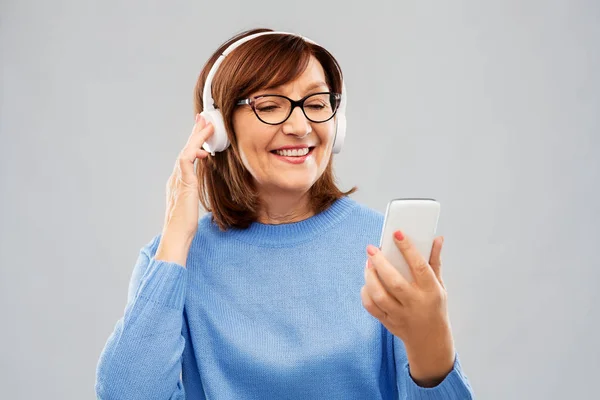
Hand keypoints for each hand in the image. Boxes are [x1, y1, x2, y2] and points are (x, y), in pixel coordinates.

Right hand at [155, 114, 213, 264]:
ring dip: (196, 137)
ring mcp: (177, 179)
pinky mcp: (182, 184)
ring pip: (186, 151)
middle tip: (203, 117)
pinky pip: (186, 161)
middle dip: (194, 132)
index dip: (194, 142)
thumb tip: (199, 187)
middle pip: (185, 149)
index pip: (187, 156)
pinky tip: (203, 148)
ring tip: (206, 124)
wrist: (176, 236)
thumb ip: (194, 192)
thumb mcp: (192, 204)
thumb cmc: (185, 226)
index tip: (202, 130)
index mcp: (178, 181)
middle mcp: (175, 177)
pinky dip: (194, 151)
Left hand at [360, 231, 454, 385]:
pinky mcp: (388, 323)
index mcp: (431, 291)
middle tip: (371, 249)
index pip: (419, 266)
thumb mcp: (439, 285)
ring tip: (368, 264)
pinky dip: (366, 294)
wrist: (430, 340)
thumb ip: (435, 261)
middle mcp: (415, 303)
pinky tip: (367, 282)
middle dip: (380, 263)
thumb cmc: (434, 306)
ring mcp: (401, 315)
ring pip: (380, 296)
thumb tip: (437, 238)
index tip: (397, 233)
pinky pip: (372, 308)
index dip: (408, 249)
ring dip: (370, 278)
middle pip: (394, 282)